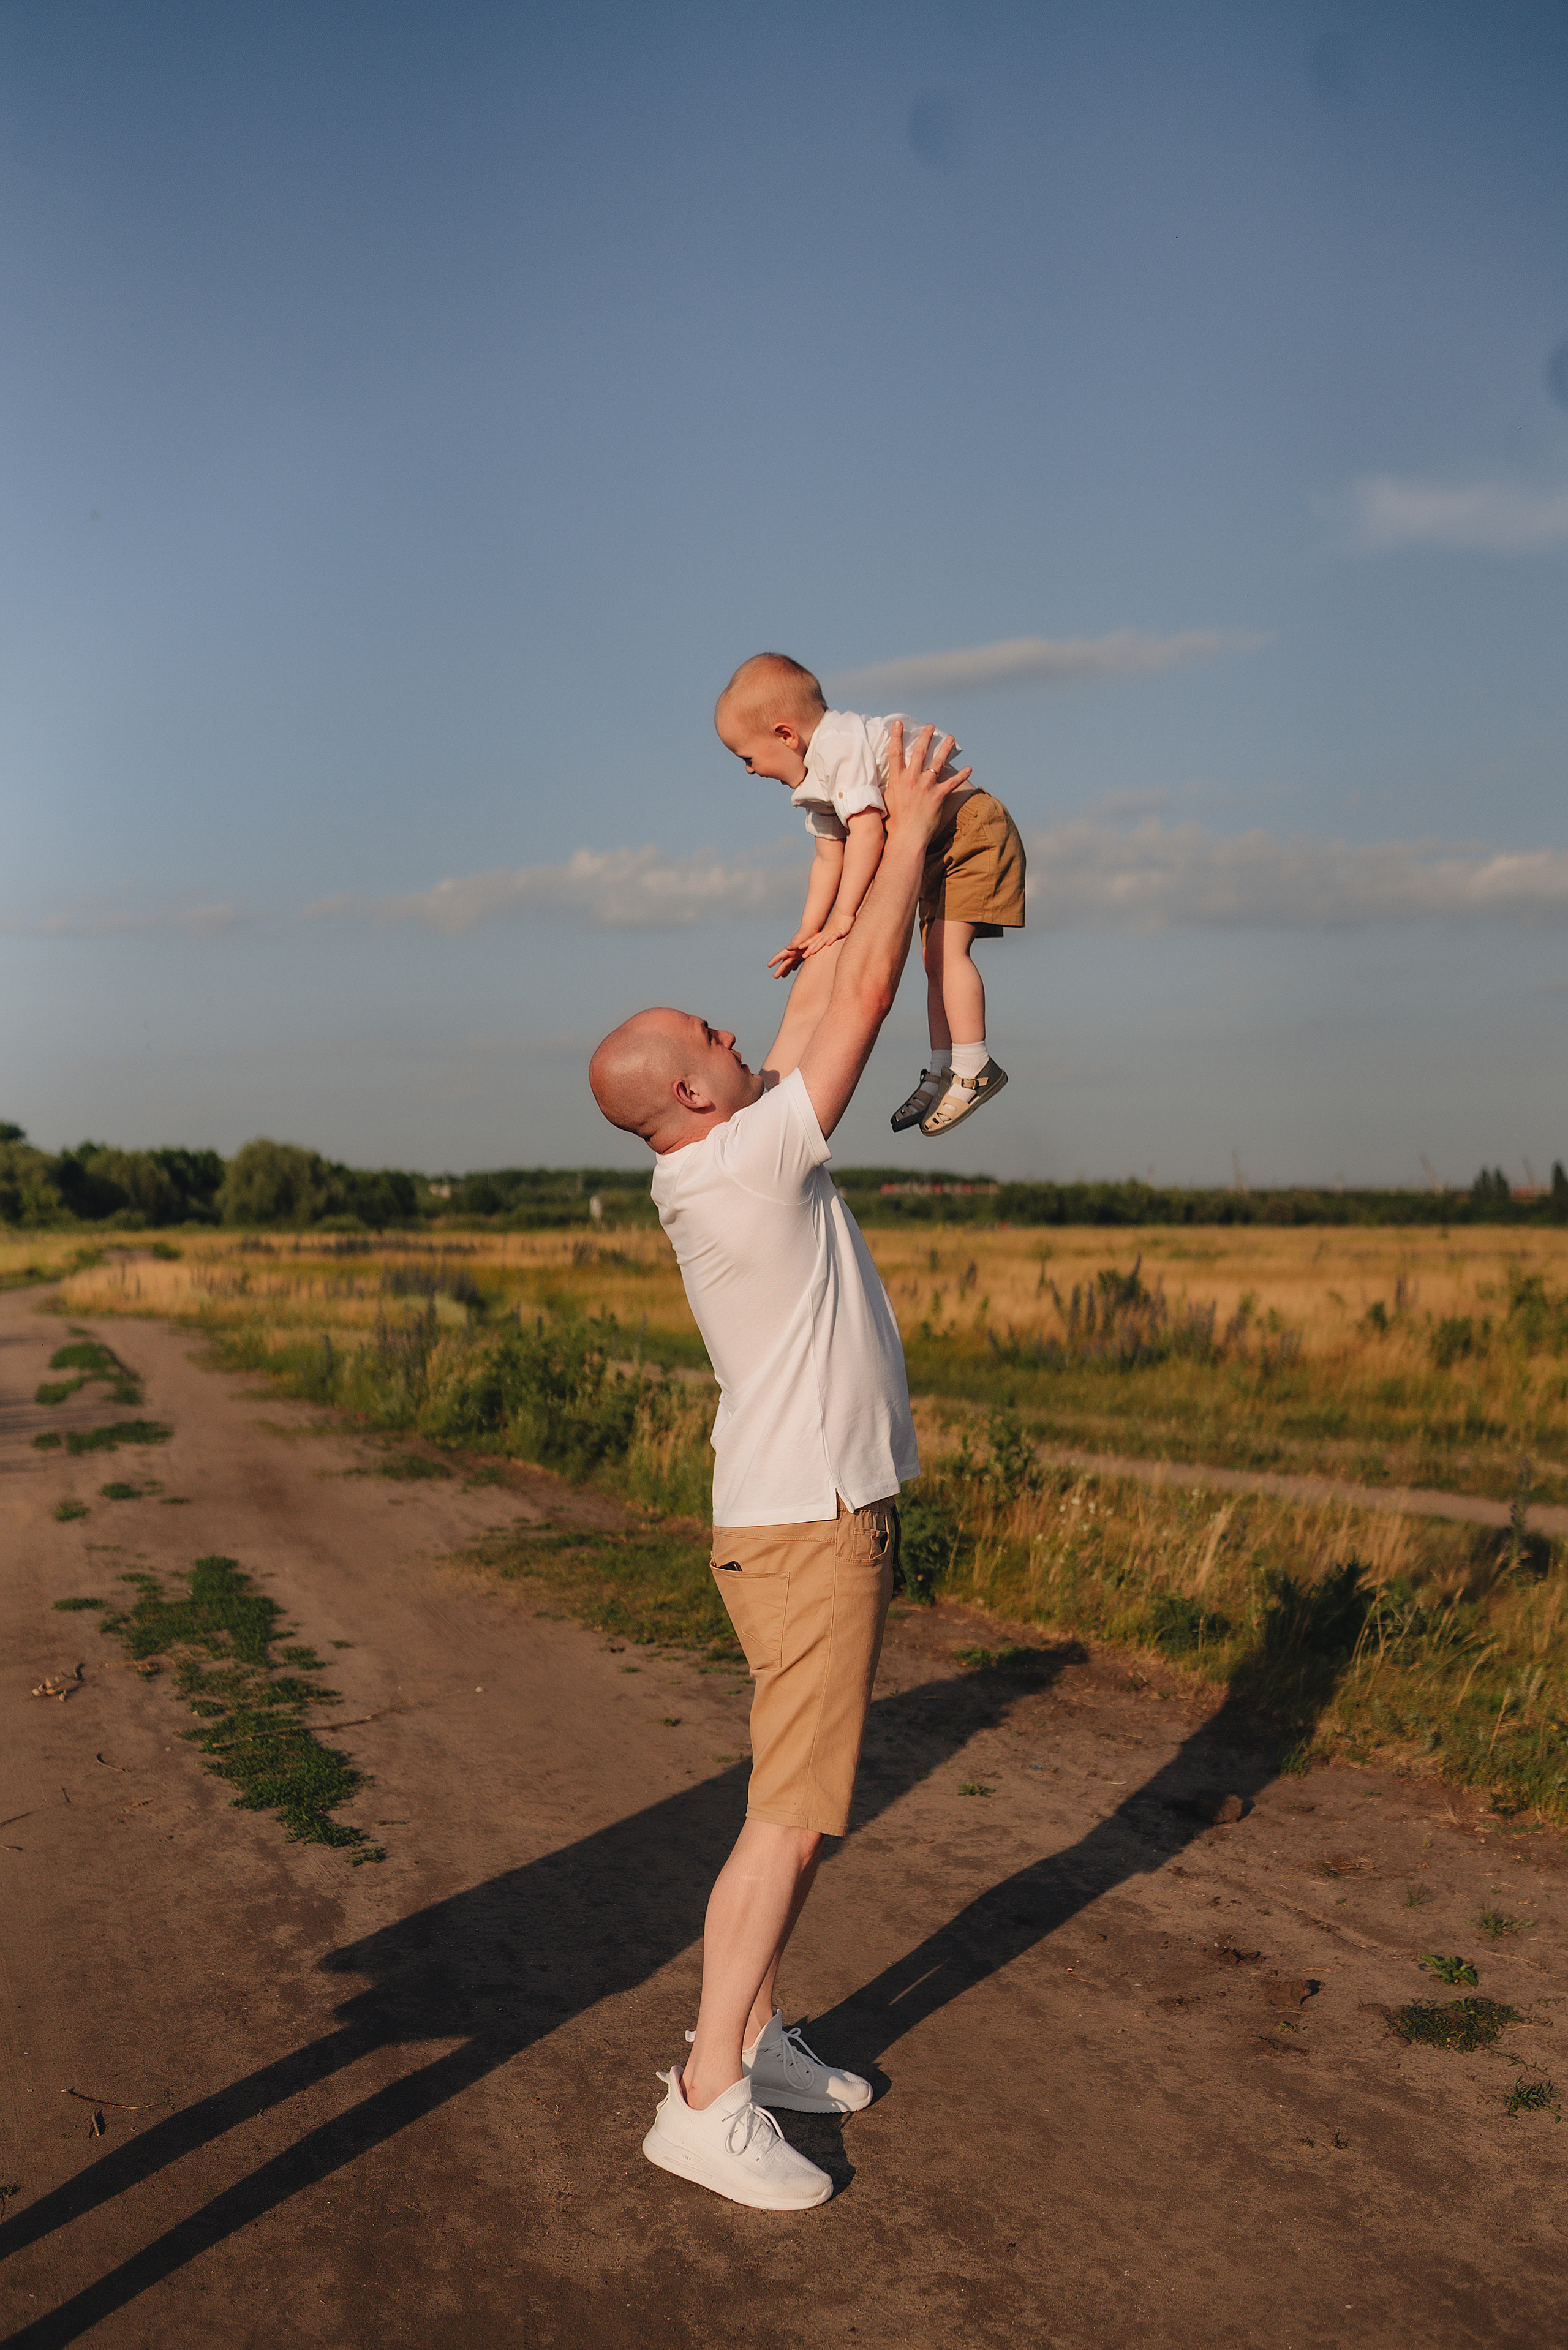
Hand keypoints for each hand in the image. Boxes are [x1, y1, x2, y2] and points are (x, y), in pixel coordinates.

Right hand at [766, 929, 814, 976]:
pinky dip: (795, 966)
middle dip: (780, 970)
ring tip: (782, 976)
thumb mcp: (800, 939)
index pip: (780, 956)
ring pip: (790, 964)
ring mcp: (797, 954)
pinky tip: (793, 969)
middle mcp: (792, 952)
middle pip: (785, 963)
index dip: (774, 960)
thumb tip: (787, 948)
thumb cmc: (806, 934)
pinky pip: (797, 962)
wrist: (812, 930)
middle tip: (775, 977)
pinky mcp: (803, 954)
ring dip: (786, 970)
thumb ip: (794, 945)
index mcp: (790, 949)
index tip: (768, 965)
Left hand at [798, 913, 853, 959]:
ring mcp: (833, 932)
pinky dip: (831, 940)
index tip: (798, 948)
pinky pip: (835, 936)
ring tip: (812, 952)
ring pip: (824, 940)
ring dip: (818, 946)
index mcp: (824, 934)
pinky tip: (828, 944)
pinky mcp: (841, 931)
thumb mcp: (834, 931)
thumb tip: (825, 941)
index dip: (806, 944)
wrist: (846, 911)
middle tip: (803, 956)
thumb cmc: (841, 921)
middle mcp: (827, 933)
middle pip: (817, 942)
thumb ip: (830, 936)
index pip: (814, 940)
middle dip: (810, 949)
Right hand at [882, 722, 970, 843]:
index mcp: (897, 780)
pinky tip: (970, 768)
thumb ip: (888, 788)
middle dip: (925, 737)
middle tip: (930, 726)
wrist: (907, 837)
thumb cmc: (894, 824)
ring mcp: (926, 786)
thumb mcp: (885, 801)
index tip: (899, 724)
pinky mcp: (939, 796)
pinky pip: (953, 783)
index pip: (895, 753)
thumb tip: (884, 781)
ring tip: (950, 738)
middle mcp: (912, 779)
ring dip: (944, 749)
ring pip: (937, 763)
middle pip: (919, 752)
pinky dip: (962, 776)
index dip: (897, 736)